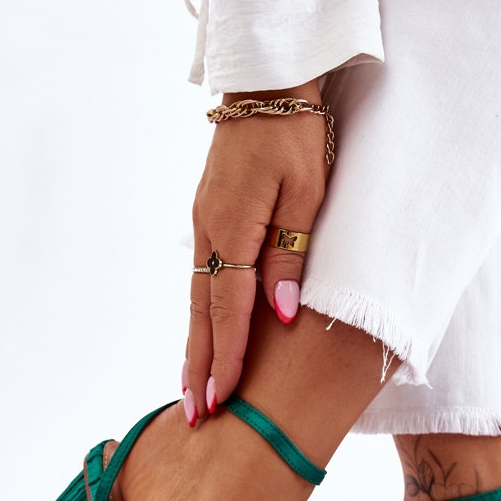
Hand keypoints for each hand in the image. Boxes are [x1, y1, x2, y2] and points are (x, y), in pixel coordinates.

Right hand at [184, 78, 329, 423]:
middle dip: (199, 365)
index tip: (222, 399)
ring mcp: (204, 223)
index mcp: (232, 225)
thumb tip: (280, 314)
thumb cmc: (297, 135)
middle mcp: (208, 230)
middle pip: (202, 312)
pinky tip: (204, 335)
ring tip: (193, 389)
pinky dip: (202, 315)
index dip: (226, 356)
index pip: (229, 307)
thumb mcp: (306, 193)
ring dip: (196, 345)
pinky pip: (203, 278)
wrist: (268, 84)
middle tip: (195, 415)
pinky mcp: (209, 217)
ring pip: (198, 298)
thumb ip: (290, 254)